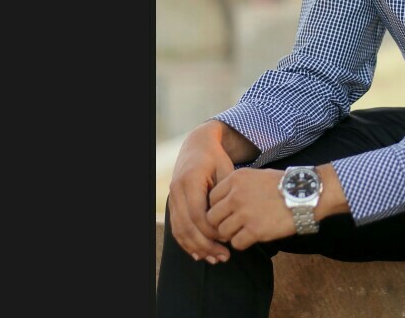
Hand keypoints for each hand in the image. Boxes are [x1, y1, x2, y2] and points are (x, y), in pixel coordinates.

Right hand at [166, 123, 236, 262]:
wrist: (197, 145)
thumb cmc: (216, 158)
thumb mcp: (227, 169)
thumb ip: (228, 194)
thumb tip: (231, 222)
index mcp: (190, 180)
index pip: (197, 214)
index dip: (212, 230)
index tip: (229, 239)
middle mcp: (177, 190)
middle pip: (187, 226)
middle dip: (205, 245)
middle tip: (223, 258)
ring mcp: (172, 197)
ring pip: (179, 230)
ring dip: (196, 248)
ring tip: (214, 259)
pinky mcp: (173, 204)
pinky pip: (177, 227)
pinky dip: (187, 243)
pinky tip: (200, 254)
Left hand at [206, 168, 295, 251]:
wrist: (305, 194)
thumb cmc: (284, 184)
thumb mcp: (257, 175)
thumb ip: (238, 186)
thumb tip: (225, 200)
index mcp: (236, 179)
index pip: (212, 198)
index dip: (218, 207)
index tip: (227, 212)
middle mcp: (236, 196)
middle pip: (212, 216)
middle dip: (220, 223)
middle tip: (231, 225)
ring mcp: (245, 214)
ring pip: (222, 231)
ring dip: (231, 234)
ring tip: (243, 231)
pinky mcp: (255, 230)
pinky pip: (236, 243)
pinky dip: (242, 243)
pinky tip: (252, 237)